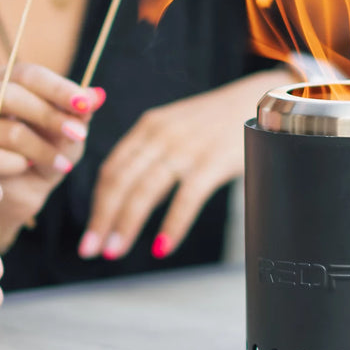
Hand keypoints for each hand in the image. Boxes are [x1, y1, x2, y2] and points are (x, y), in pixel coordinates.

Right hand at [0, 63, 101, 251]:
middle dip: (49, 116)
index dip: (58, 88)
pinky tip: (30, 170)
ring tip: (62, 164)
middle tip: (79, 134)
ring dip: (41, 149)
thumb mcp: (68, 134)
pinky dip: (17, 165)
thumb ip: (79, 113)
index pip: (29, 74)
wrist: (19, 195)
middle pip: (10, 95)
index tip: (85, 104)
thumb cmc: (45, 155)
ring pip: (6, 130)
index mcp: (7, 79)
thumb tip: (97, 95)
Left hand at [81, 68, 289, 261]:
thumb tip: (127, 194)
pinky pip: (186, 198)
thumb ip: (152, 152)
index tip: (88, 233)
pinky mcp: (212, 160)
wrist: (261, 99)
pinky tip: (162, 247)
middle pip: (120, 182)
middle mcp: (160, 135)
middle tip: (90, 249)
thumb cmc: (217, 121)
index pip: (111, 169)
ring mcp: (186, 147)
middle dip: (102, 219)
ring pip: (145, 191)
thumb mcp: (176, 127)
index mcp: (148, 127)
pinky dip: (172, 226)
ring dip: (126, 224)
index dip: (97, 204)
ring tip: (115, 251)